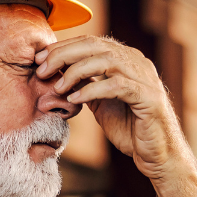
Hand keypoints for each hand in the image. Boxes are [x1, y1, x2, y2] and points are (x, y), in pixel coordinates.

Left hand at [34, 37, 187, 177]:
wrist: (157, 155)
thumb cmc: (131, 129)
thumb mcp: (102, 103)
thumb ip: (86, 85)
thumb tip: (57, 75)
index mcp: (126, 59)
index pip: (91, 42)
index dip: (63, 47)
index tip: (39, 59)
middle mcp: (137, 62)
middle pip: (96, 45)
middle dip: (64, 54)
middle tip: (42, 69)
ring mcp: (145, 78)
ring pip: (106, 60)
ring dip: (76, 71)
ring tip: (58, 86)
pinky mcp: (149, 97)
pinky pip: (117, 86)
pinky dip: (93, 89)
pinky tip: (75, 99)